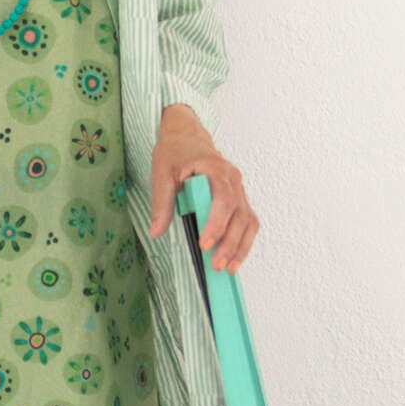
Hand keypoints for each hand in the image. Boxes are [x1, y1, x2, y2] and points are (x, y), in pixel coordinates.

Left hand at [148, 106, 258, 273]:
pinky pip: (248, 222)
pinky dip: (243, 242)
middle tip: (215, 265)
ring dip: (240, 247)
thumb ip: (161, 203)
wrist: (187, 136)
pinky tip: (233, 259)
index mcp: (215, 169)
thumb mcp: (161, 174)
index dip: (216, 223)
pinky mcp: (239, 199)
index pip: (223, 199)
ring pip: (248, 221)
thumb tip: (157, 231)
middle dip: (229, 243)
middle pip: (240, 214)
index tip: (204, 243)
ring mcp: (239, 189)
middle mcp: (233, 179)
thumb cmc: (175, 153)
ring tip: (227, 269)